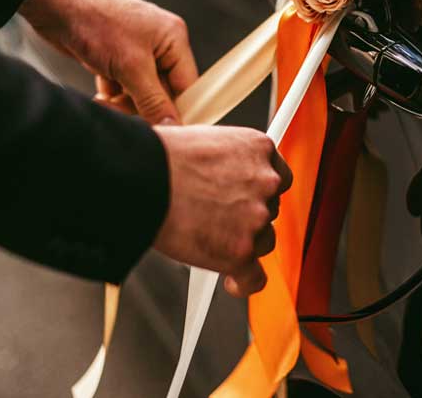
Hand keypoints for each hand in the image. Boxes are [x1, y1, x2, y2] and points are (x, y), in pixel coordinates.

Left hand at [19, 0, 197, 123]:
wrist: (54, 2)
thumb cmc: (96, 20)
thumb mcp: (130, 66)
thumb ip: (154, 100)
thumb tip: (173, 125)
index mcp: (173, 39)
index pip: (187, 85)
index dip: (177, 109)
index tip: (167, 130)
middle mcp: (158, 45)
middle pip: (162, 92)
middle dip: (141, 106)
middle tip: (121, 109)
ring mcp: (135, 52)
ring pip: (139, 94)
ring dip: (122, 103)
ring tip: (104, 102)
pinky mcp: (115, 58)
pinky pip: (121, 88)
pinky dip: (110, 95)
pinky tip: (99, 95)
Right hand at [152, 125, 291, 296]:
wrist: (143, 178)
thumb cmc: (161, 157)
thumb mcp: (204, 138)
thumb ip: (224, 158)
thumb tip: (218, 171)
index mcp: (257, 148)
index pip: (278, 174)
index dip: (261, 190)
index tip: (250, 196)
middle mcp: (265, 182)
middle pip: (270, 208)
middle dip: (248, 215)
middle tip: (221, 217)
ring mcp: (256, 218)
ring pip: (264, 240)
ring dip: (244, 243)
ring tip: (215, 242)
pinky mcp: (240, 252)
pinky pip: (254, 277)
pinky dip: (243, 282)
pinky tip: (231, 280)